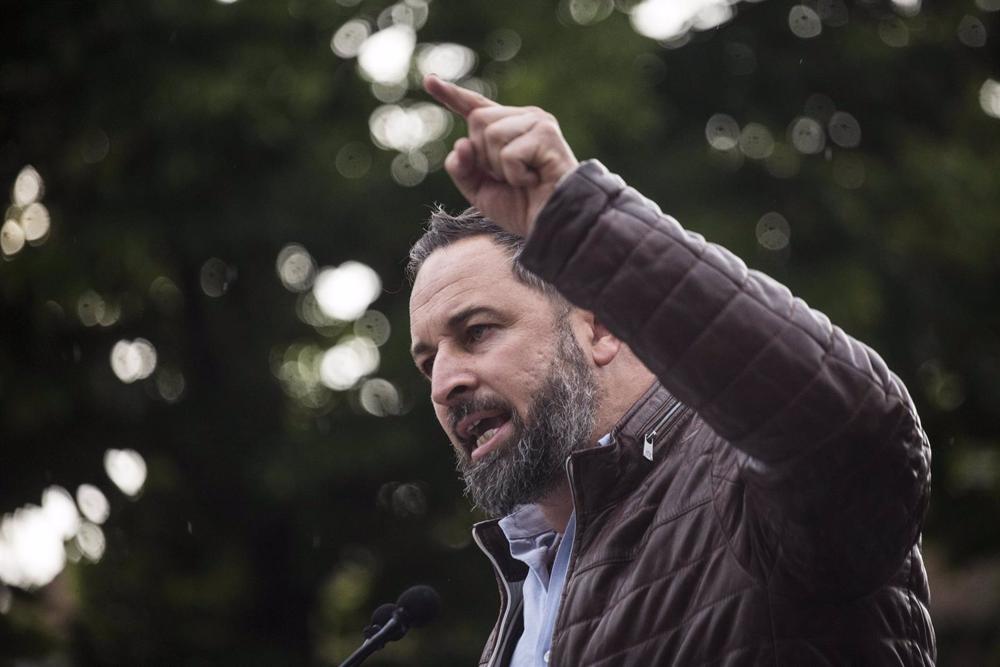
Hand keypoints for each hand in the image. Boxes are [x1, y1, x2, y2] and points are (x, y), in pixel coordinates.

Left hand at [423, 75, 578, 237]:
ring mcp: (538, 122)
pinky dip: (515, 175)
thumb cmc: (523, 207)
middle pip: (477, 120)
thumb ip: (463, 168)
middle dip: (484, 156)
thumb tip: (460, 144)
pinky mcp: (547, 134)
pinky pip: (509, 153)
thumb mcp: (480, 190)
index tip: (429, 81)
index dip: (451, 95)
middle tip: (510, 177)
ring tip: (524, 179)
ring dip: (500, 167)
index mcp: (508, 127)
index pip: (474, 107)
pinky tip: (534, 181)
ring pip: (491, 134)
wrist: (554, 225)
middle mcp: (524, 117)